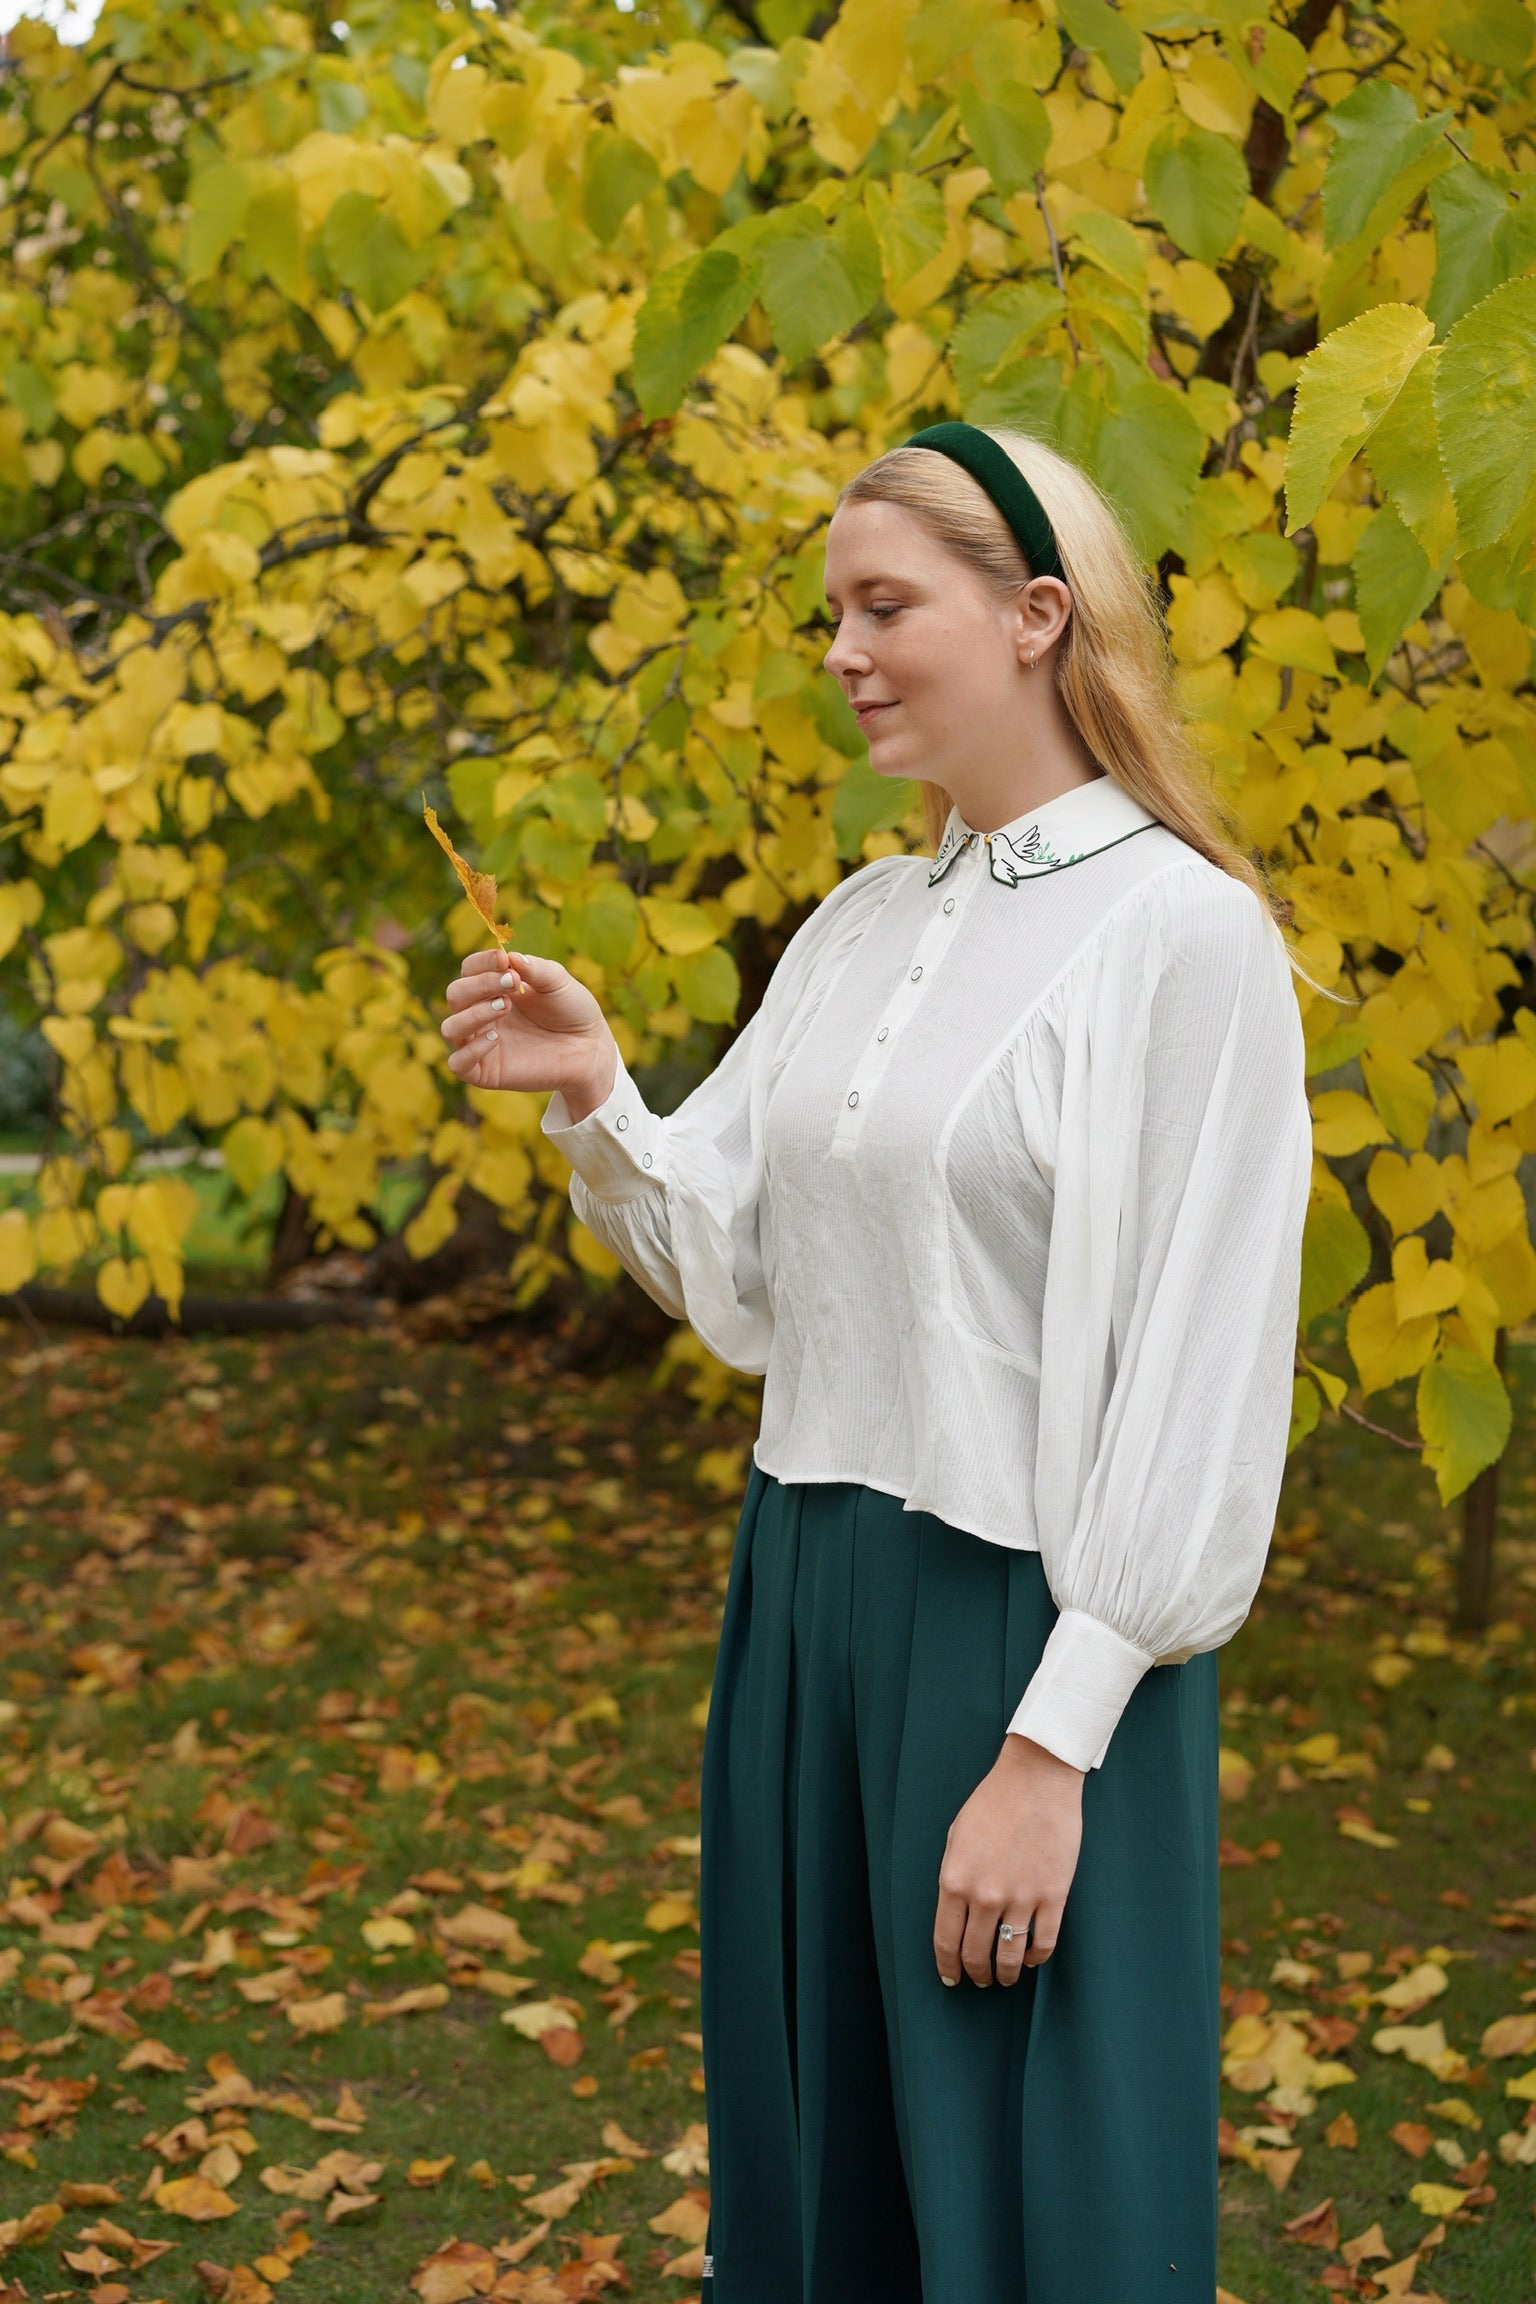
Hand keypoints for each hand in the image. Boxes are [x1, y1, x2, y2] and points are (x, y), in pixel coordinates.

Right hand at [440, 948, 617, 1117]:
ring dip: (472, 1014)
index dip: (481, 962)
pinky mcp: (486, 1072)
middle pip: (455, 994)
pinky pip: (458, 1064)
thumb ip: (534, 969)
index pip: (468, 970)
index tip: (504, 960)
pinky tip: (495, 1037)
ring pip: (450, 1028)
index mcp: (494, 989)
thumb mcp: (558, 982)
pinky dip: (470, 1050)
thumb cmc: (573, 1011)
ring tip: (504, 1007)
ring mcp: (481, 1044)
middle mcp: (482, 1014)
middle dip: (480, 984)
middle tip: (513, 984)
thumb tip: (509, 957)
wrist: (591, 1049)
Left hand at [933, 1732, 1083, 1987]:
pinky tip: (1031, 1958)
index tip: (952, 1979)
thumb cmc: (993, 1802)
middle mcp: (985, 1896)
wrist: (1036, 1780)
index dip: (949, 1967)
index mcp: (955, 1880)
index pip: (946, 1940)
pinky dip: (1036, 1958)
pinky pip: (1044, 1942)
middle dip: (977, 1973)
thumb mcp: (956, 1837)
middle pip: (976, 1953)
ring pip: (1010, 1956)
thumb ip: (954, 1877)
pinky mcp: (1053, 1896)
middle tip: (981, 1979)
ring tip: (1006, 1977)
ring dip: (1006, 1973)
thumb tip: (957, 1912)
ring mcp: (1021, 1898)